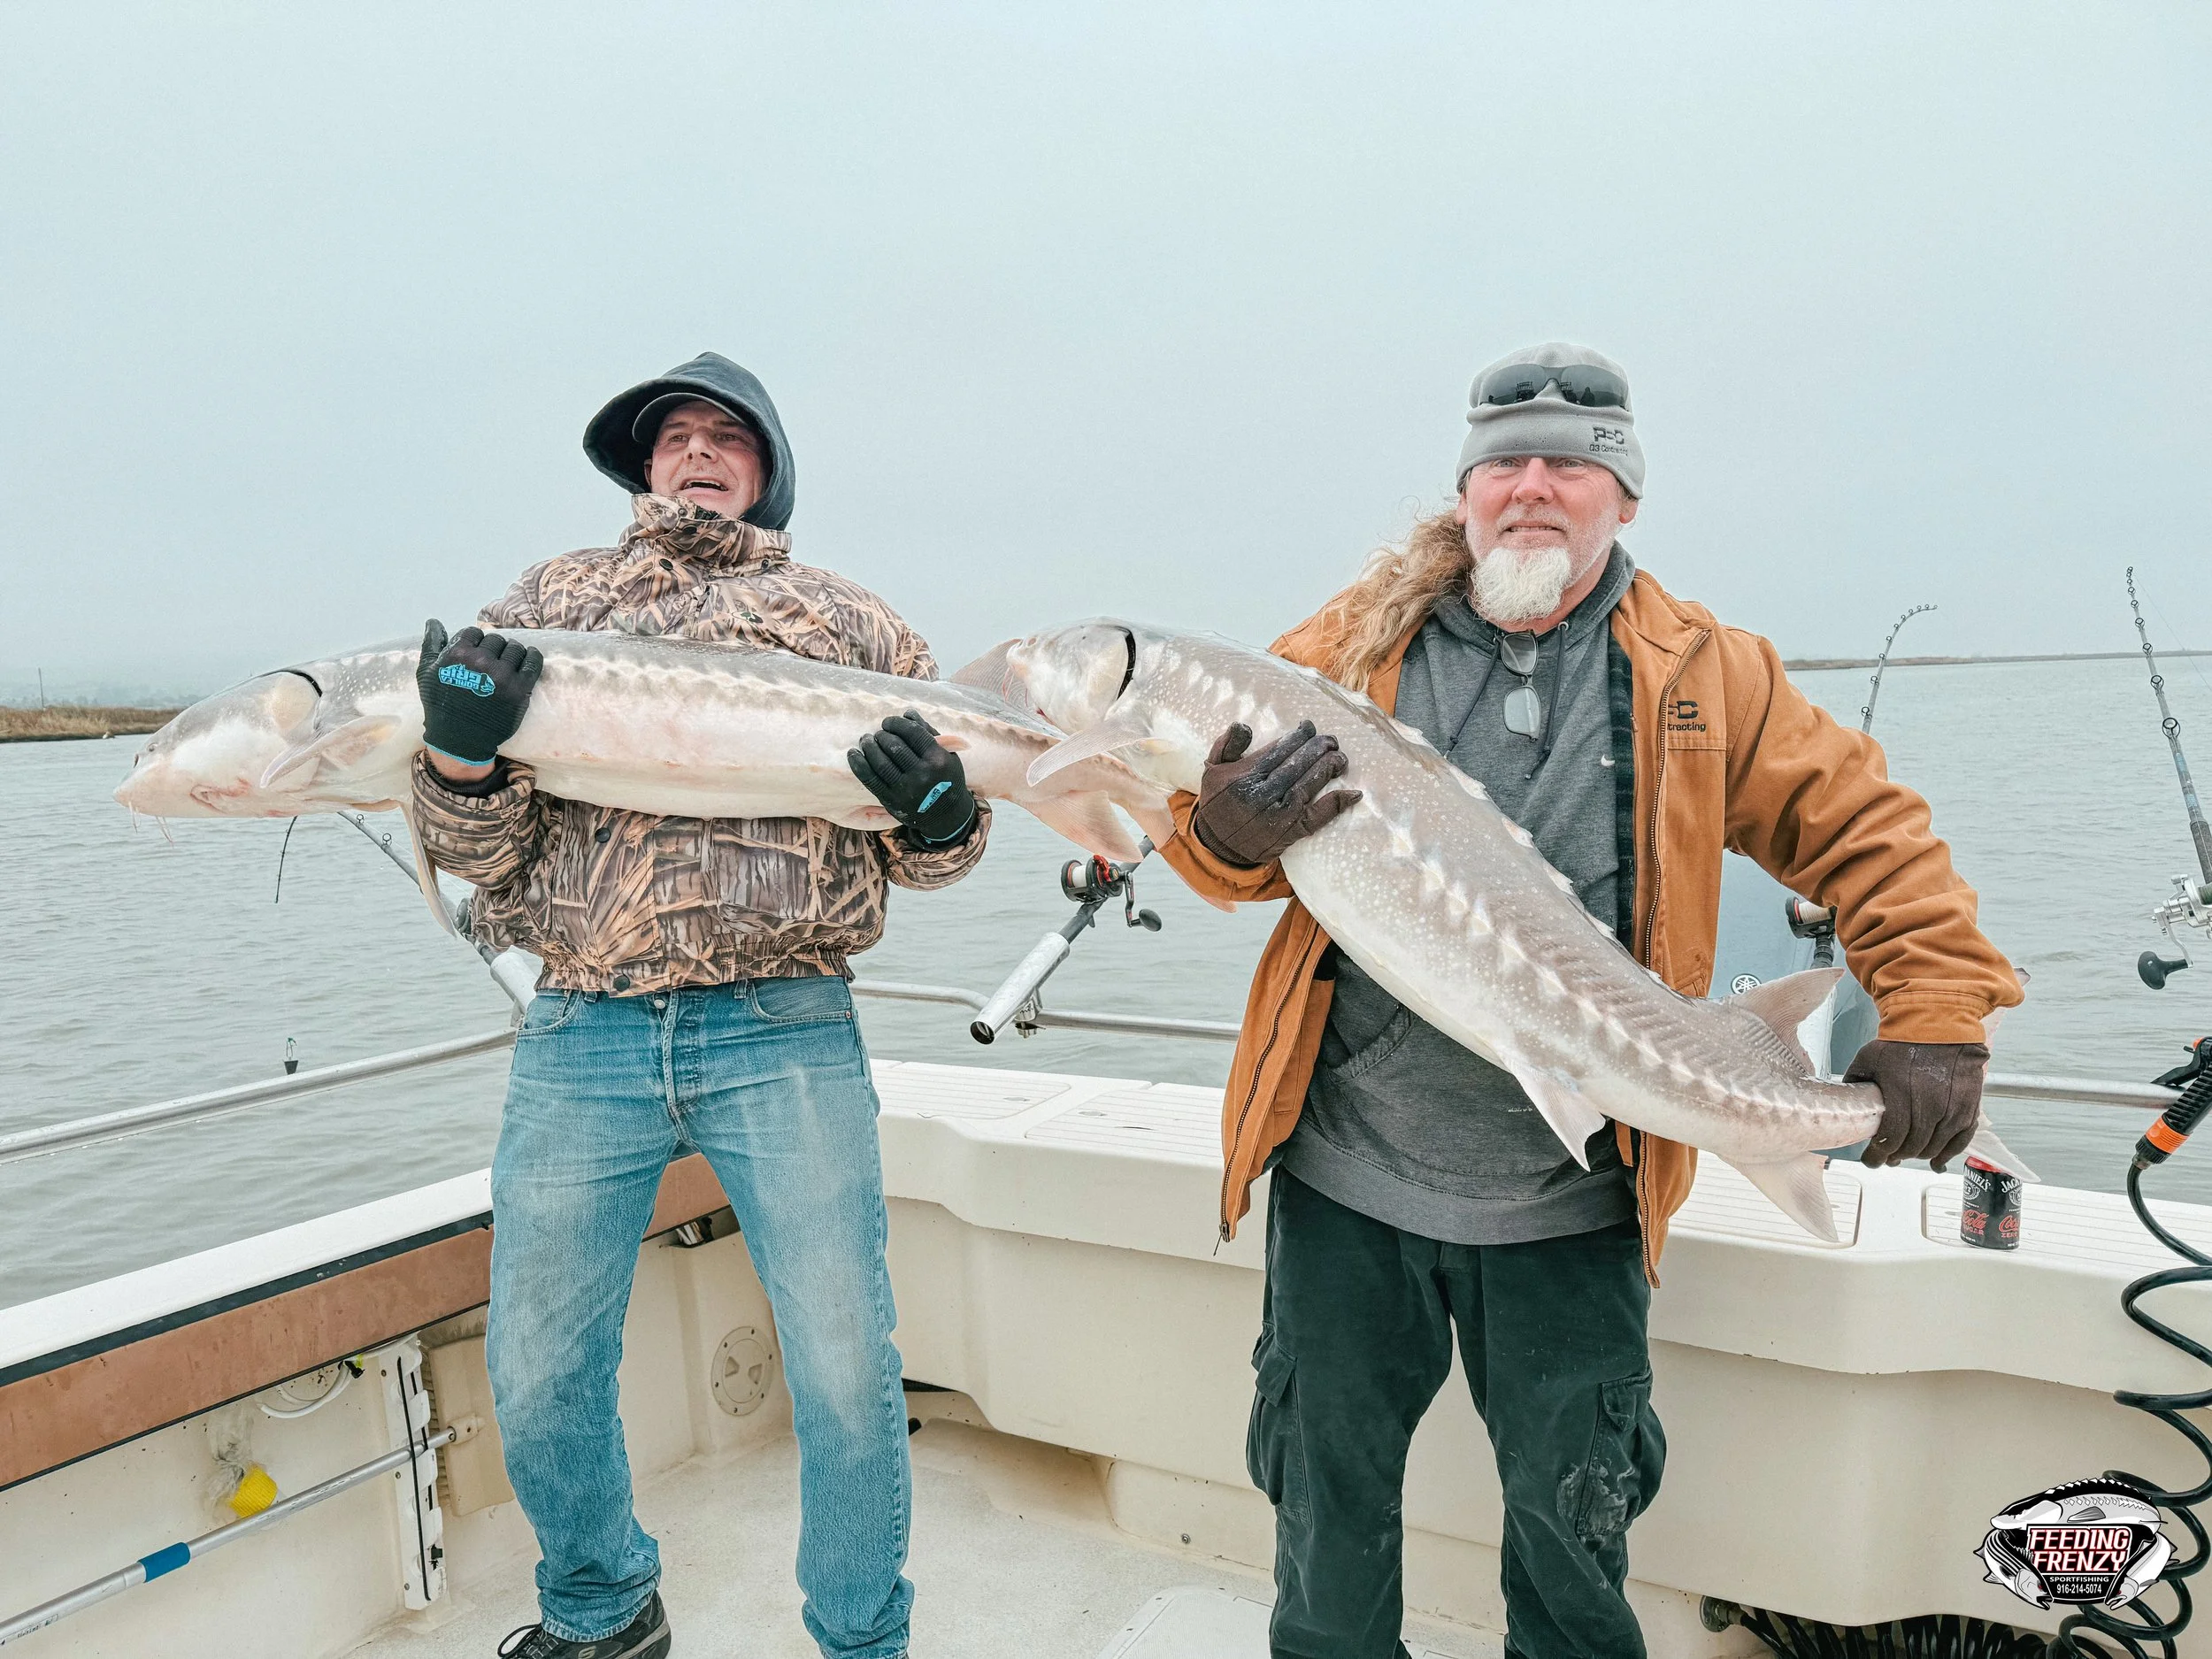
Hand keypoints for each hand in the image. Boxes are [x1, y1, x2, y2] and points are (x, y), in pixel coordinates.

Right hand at [417, 620, 542, 773]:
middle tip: (492, 661)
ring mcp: (502, 675)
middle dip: (494, 648)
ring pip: (515, 648)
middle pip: (496, 640)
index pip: (474, 632)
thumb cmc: (440, 705)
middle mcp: (480, 662)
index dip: (476, 642)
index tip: (477, 653)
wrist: (460, 739)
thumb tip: (434, 621)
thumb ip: (431, 644)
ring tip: (508, 662)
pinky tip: (529, 657)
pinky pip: (533, 661)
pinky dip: (533, 656)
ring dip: (512, 652)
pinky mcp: (520, 688)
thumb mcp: (426, 673)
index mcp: (457, 655)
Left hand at [848, 711, 976, 844]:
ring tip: (866, 740)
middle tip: (879, 733)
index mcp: (938, 759)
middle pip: (894, 745)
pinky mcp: (891, 801)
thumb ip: (929, 733)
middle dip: (882, 734)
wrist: (946, 816)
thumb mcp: (947, 754)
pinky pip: (869, 779)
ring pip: (880, 761)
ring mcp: (905, 789)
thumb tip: (907, 714)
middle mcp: (922, 774)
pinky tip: (853, 753)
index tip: (888, 722)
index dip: (896, 723)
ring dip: (868, 746)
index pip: (912, 732)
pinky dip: (858, 764)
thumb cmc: (945, 778)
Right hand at [1190, 721, 1360, 869]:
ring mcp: (1276, 817)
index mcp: (1243, 777)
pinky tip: (1353, 793)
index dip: (1297, 737)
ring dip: (1328, 769)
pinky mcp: (1289, 834)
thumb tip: (1244, 725)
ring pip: (1307, 787)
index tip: (1309, 728)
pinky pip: (1316, 817)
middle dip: (1317, 749)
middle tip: (1330, 740)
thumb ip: (1227, 745)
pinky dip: (1336, 805)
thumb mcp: (1212, 769)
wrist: (1218, 845)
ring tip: (1340, 757)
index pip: (1277, 751)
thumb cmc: (1218, 802)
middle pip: (1296, 766)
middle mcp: (1259, 796)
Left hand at [1844, 1039, 1989, 1169]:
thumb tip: (1845, 1102)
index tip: (1871, 1160)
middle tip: (1886, 1158)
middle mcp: (1928, 1104)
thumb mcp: (1868, 1059)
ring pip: (1934, 1146)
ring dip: (1919, 1155)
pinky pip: (1961, 1139)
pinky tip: (1937, 1162)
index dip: (1878, 1154)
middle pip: (1912, 1145)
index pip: (1890, 1137)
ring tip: (1906, 1156)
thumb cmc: (1901, 1041)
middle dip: (1896, 1156)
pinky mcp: (1969, 1107)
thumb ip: (1856, 1083)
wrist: (1939, 1024)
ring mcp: (1952, 1107)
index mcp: (1900, 1093)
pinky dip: (1948, 1153)